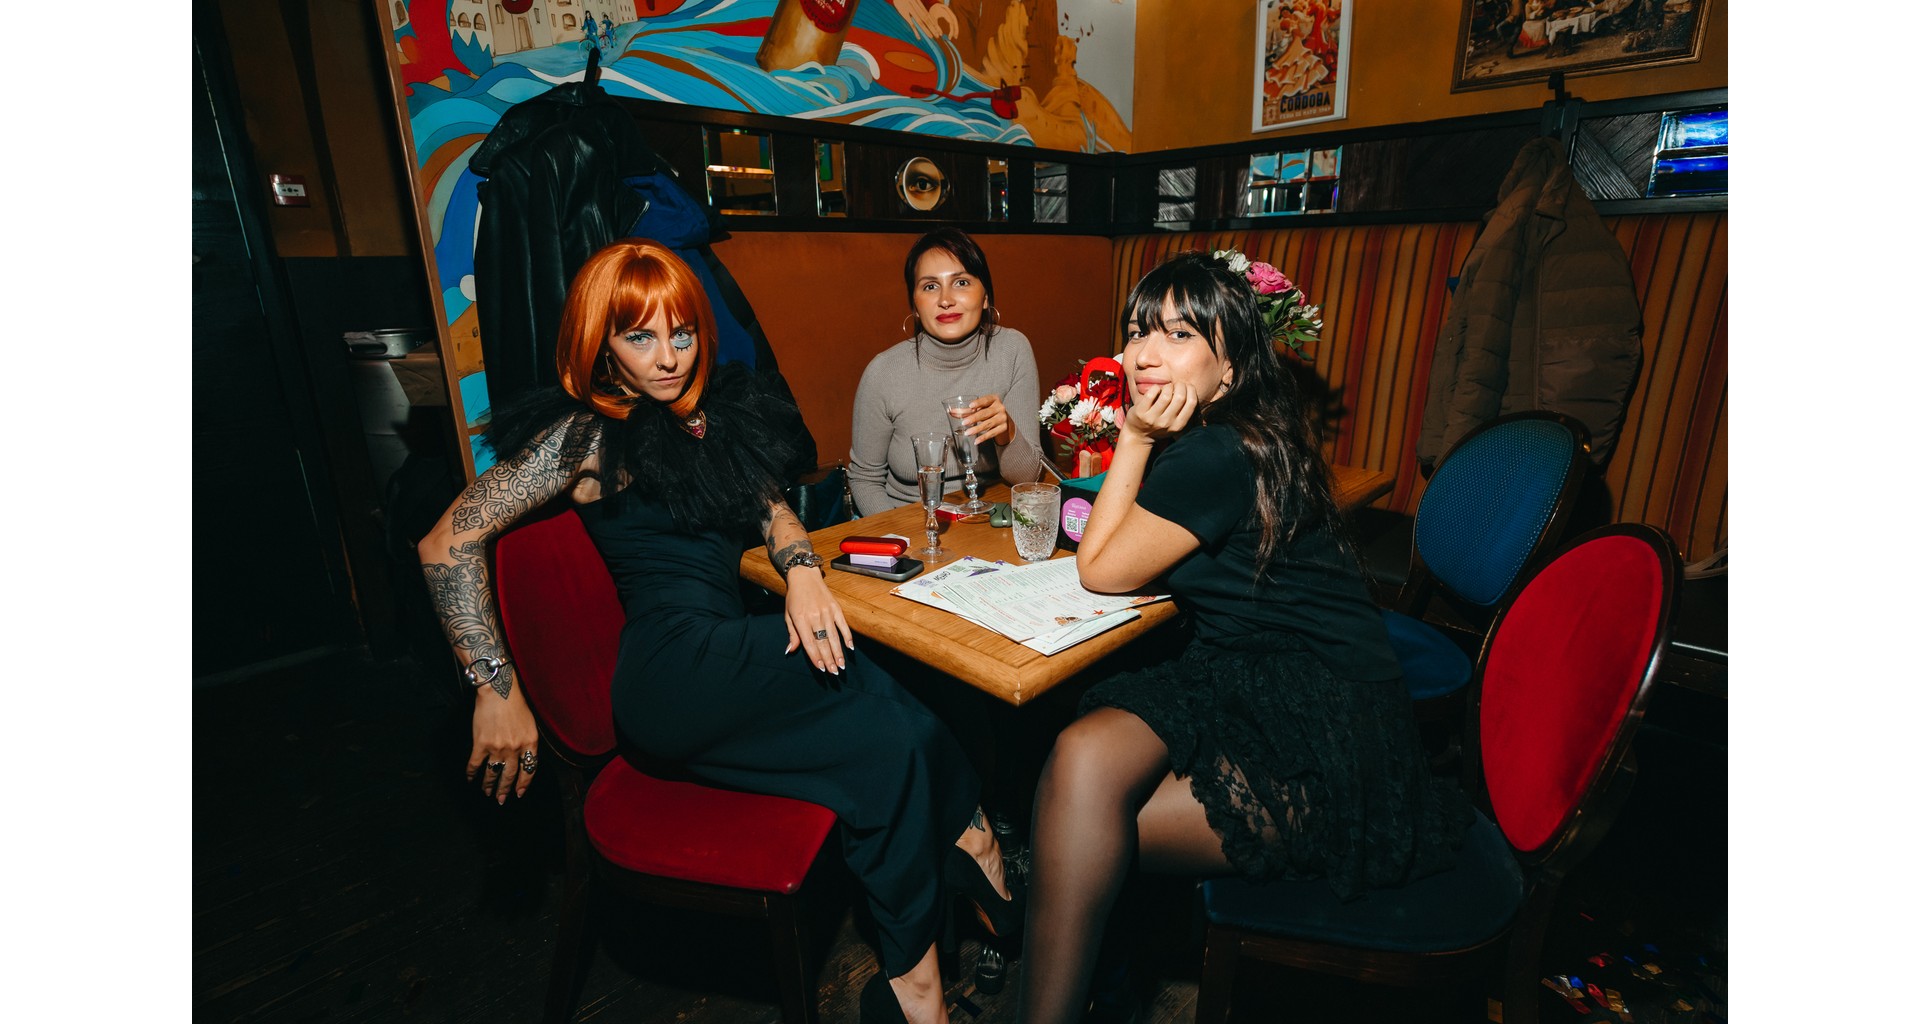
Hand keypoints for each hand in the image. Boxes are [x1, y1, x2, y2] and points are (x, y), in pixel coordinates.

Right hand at [467, 682, 541, 804]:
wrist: (498, 692)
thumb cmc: (516, 704)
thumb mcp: (530, 724)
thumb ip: (528, 742)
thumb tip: (523, 758)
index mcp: (530, 743)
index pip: (529, 770)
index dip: (524, 783)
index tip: (519, 793)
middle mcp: (515, 749)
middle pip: (510, 775)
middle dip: (505, 790)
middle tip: (501, 800)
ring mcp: (497, 748)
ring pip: (493, 773)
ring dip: (489, 785)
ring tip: (487, 793)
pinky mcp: (481, 744)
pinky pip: (475, 765)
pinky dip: (472, 774)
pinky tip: (470, 780)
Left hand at [783, 567, 853, 673]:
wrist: (804, 576)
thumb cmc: (794, 598)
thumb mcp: (788, 615)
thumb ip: (792, 634)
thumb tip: (791, 650)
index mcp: (800, 619)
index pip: (809, 642)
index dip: (815, 656)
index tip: (821, 668)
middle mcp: (814, 616)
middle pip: (823, 642)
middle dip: (829, 659)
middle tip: (834, 672)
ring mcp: (826, 612)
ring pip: (834, 636)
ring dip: (838, 652)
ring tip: (841, 665)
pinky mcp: (836, 608)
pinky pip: (843, 625)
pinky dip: (847, 636)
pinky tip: (850, 648)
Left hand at [957, 394, 1015, 445]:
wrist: (1004, 420)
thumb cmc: (988, 411)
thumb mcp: (981, 408)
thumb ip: (967, 410)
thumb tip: (952, 412)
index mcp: (994, 399)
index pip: (986, 400)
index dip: (978, 403)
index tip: (970, 406)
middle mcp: (1000, 408)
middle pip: (985, 413)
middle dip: (974, 418)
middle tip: (964, 423)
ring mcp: (1002, 418)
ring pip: (988, 424)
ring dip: (976, 429)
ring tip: (967, 433)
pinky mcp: (1003, 428)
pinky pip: (992, 433)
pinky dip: (983, 437)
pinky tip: (976, 441)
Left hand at [1121, 380, 1198, 442]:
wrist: (1138, 436)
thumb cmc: (1160, 425)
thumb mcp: (1174, 423)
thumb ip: (1183, 410)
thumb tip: (1190, 388)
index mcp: (1178, 425)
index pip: (1192, 403)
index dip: (1191, 390)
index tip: (1187, 386)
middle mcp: (1166, 423)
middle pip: (1180, 397)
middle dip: (1180, 386)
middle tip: (1176, 385)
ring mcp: (1152, 419)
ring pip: (1166, 395)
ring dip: (1168, 387)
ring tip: (1166, 387)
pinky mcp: (1140, 413)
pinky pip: (1151, 394)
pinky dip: (1155, 388)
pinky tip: (1156, 389)